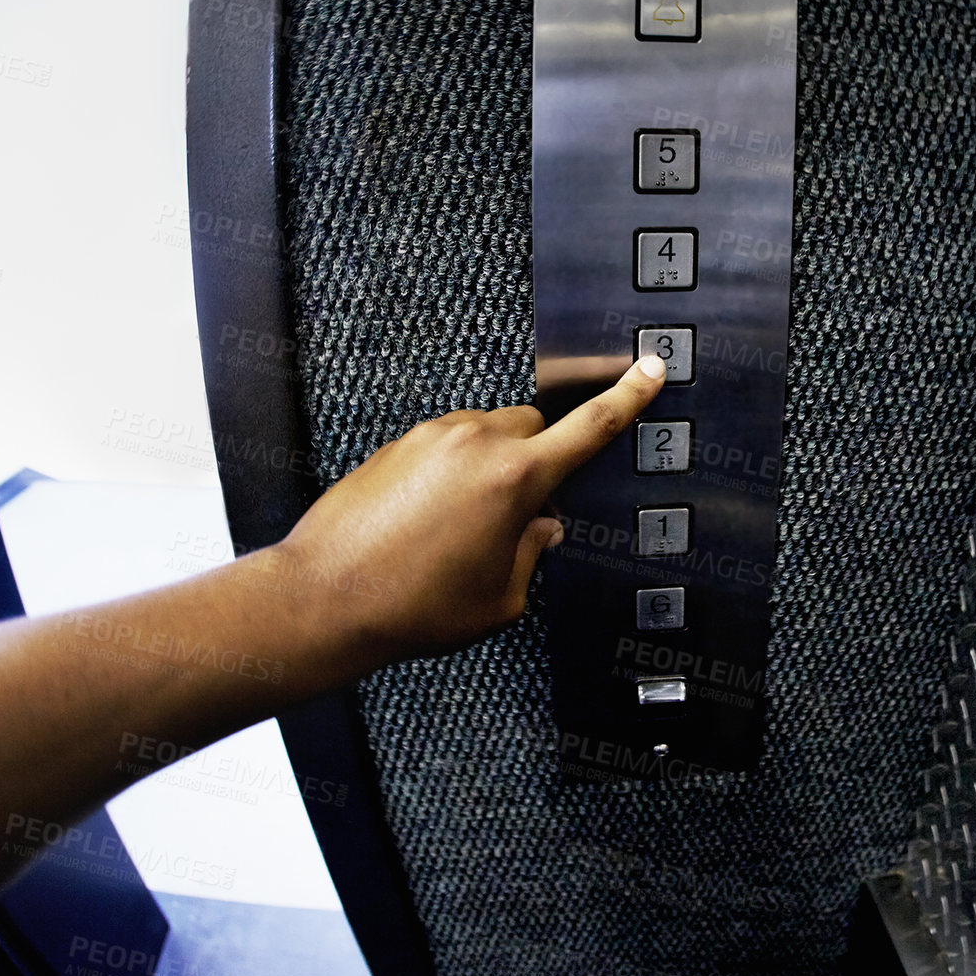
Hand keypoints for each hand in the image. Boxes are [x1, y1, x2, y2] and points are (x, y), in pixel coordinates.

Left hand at [275, 356, 666, 661]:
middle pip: (533, 426)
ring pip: (486, 433)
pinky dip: (452, 473)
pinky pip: (445, 445)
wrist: (326, 597)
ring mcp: (432, 437)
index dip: (627, 396)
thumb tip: (542, 528)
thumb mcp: (498, 598)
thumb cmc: (414, 607)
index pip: (590, 427)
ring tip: (462, 526)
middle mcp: (477, 443)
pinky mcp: (398, 444)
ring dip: (490, 466)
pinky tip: (429, 520)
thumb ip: (533, 553)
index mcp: (517, 478)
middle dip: (537, 459)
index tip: (650, 369)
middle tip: (518, 513)